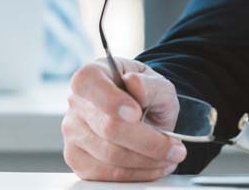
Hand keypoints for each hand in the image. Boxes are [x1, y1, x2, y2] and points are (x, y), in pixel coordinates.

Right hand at [63, 57, 185, 180]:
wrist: (145, 113)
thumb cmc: (148, 95)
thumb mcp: (159, 84)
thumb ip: (151, 84)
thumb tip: (134, 84)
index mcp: (92, 74)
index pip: (88, 83)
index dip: (111, 100)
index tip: (136, 113)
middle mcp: (76, 103)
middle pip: (108, 128)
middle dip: (149, 142)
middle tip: (175, 147)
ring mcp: (73, 133)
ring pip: (110, 156)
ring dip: (148, 161)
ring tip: (171, 156)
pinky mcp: (77, 159)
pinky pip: (106, 174)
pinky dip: (137, 174)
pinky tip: (156, 166)